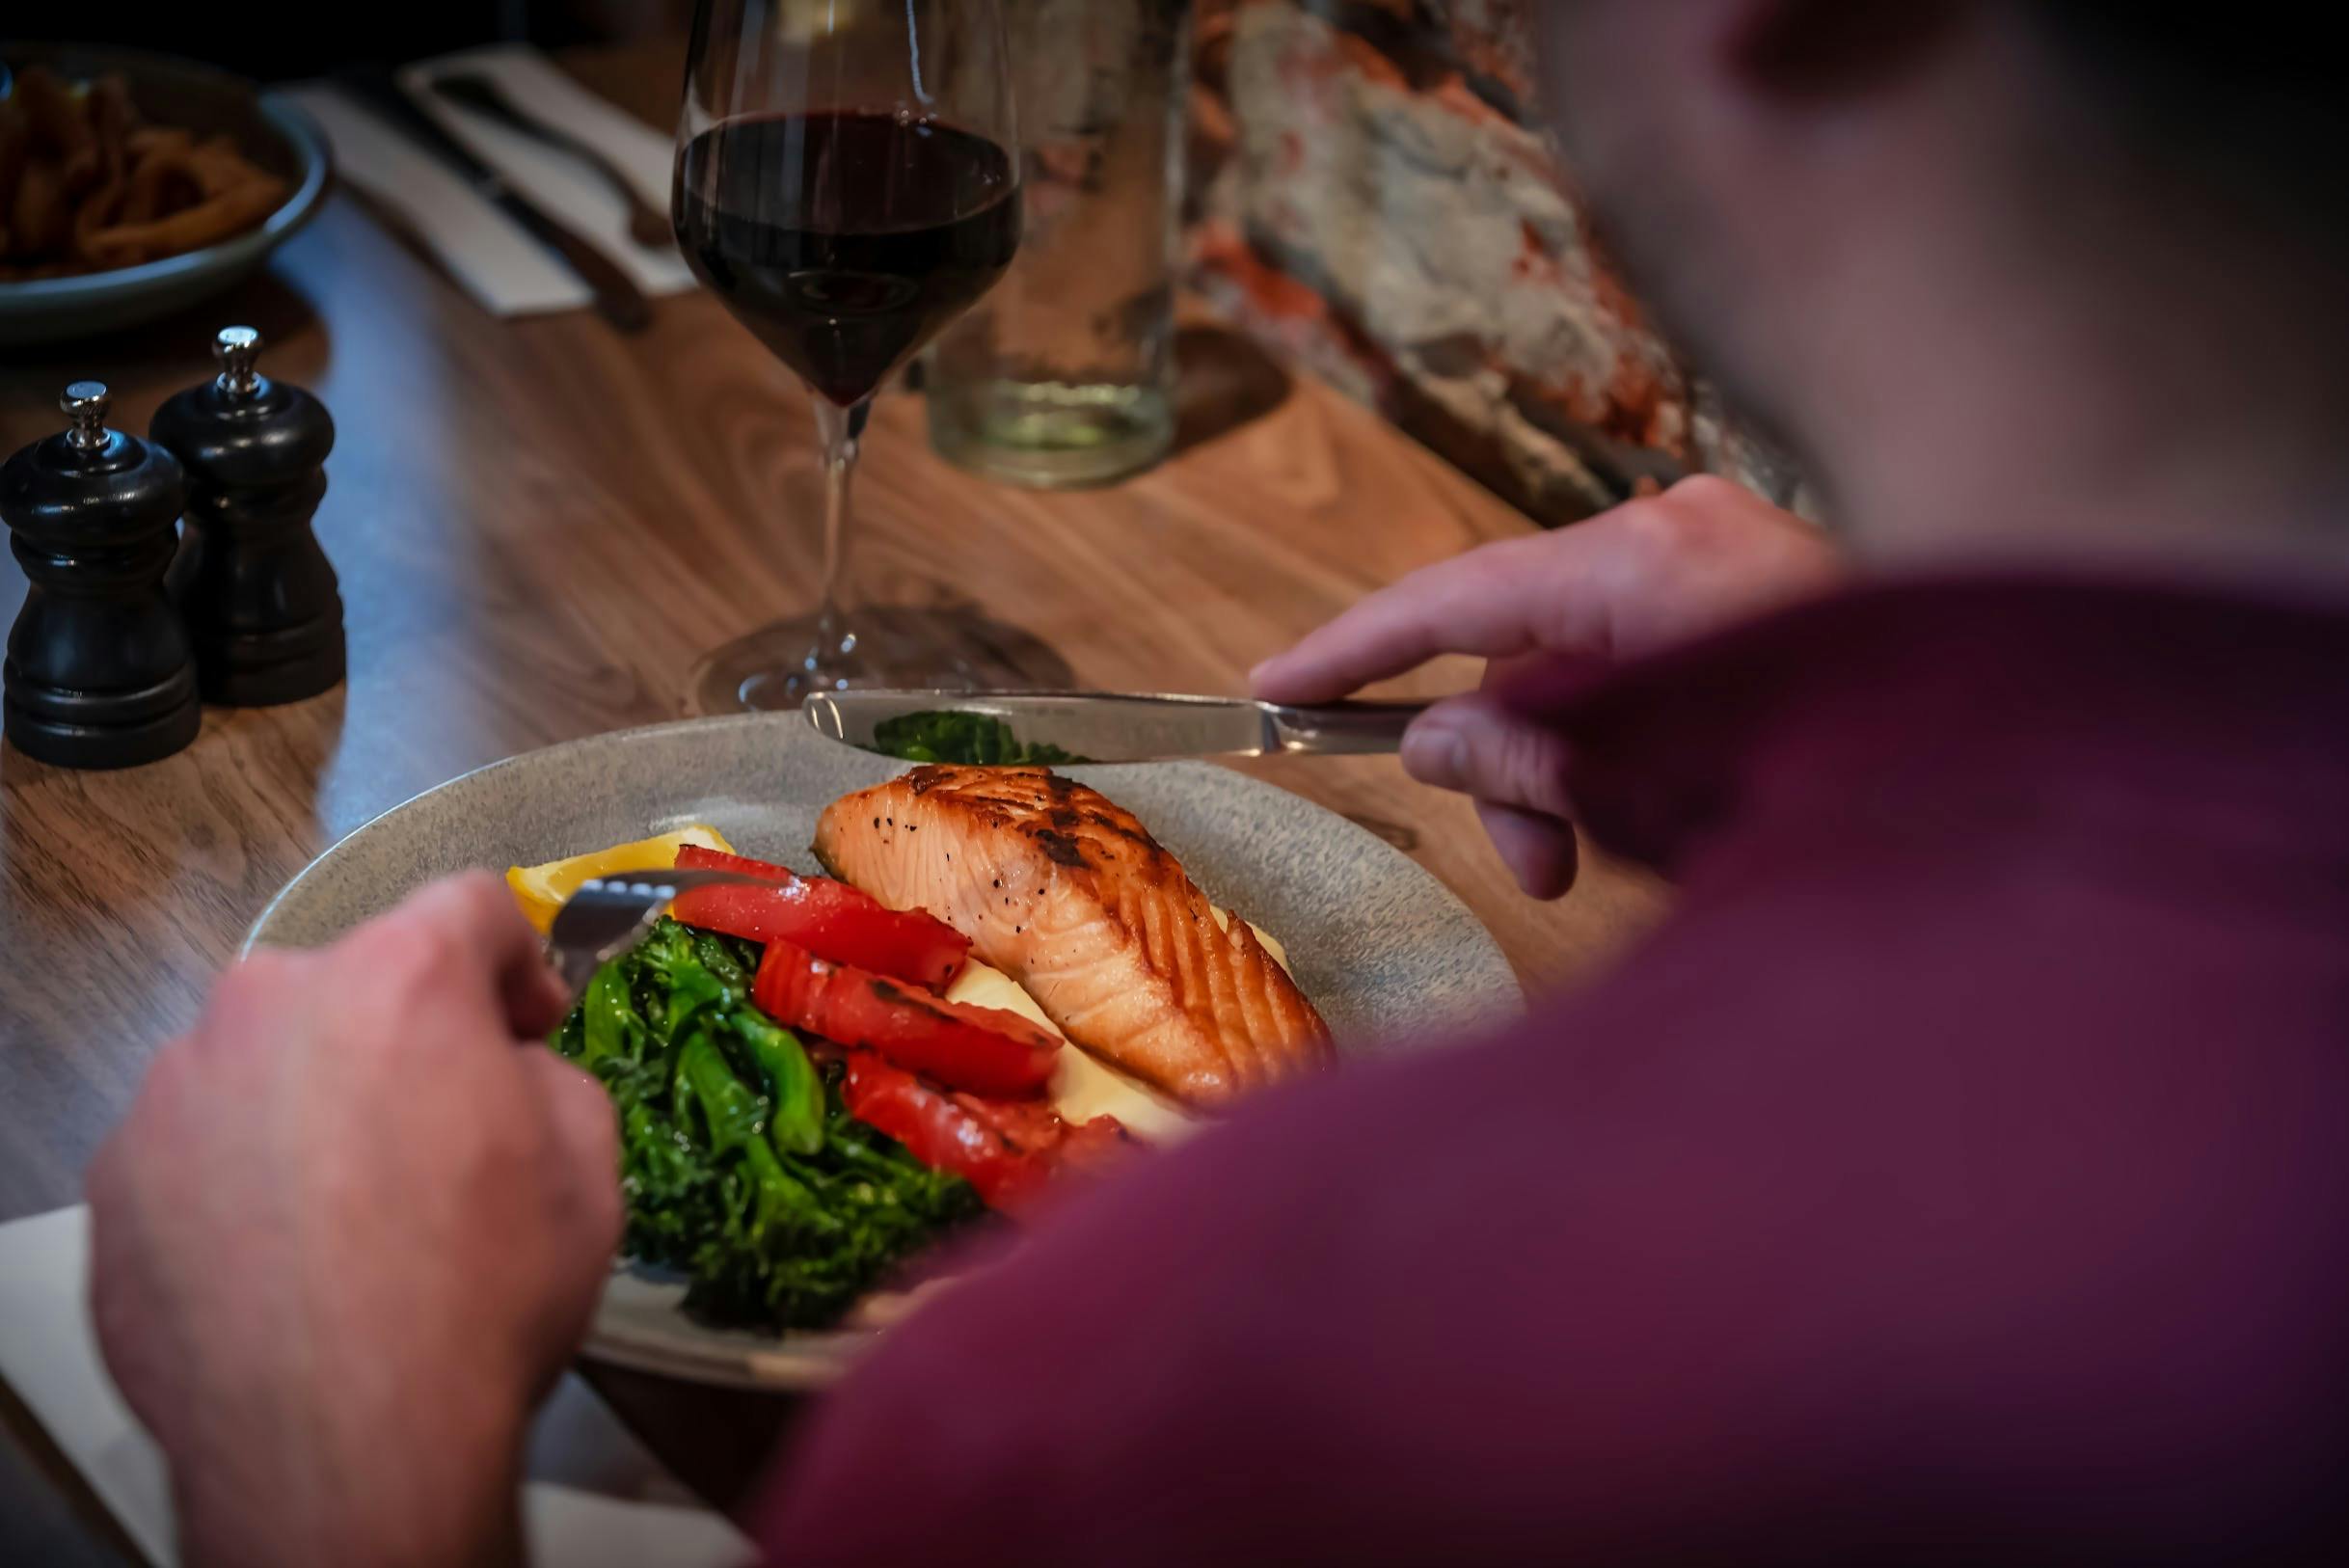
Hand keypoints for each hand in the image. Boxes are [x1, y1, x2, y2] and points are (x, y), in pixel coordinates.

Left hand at [87, 874, 621, 1567]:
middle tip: (445, 1127)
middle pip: (352, 983)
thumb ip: (542, 1076)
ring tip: (353, 1211)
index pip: (470, 905)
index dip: (518, 962)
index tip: (531, 1026)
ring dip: (315, 1104)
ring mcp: (176, 1090)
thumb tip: (502, 1075)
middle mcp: (270, 1003)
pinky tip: (285, 1263)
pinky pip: (199, 1149)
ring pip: (265, 1064)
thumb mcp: (589, 1158)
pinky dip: (244, 1181)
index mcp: (398, 976)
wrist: (343, 1441)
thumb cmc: (486, 1289)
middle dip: (404, 1038)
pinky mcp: (119, 1179)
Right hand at [1253, 477, 1842, 896]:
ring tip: (1626, 857)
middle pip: (1525, 644)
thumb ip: (1518, 754)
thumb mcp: (1640, 783)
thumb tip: (1435, 739)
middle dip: (1515, 763)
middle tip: (1537, 867)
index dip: (1353, 649)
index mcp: (1641, 559)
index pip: (1451, 599)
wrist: (2028, 772)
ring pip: (1593, 666)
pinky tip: (1682, 810)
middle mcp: (1683, 533)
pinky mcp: (1777, 595)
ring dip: (1583, 768)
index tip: (1274, 684)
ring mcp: (1736, 557)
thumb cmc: (1838, 772)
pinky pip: (1659, 663)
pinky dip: (1642, 740)